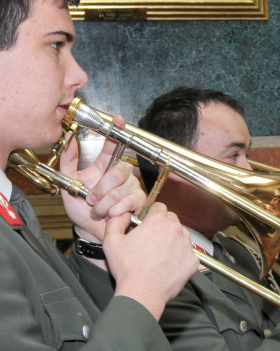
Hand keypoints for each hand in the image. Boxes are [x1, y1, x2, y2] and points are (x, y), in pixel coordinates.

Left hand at [60, 115, 145, 242]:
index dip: (117, 131)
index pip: (114, 144)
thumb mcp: (68, 183)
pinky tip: (110, 215)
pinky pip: (130, 201)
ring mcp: (132, 187)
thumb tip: (68, 137)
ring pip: (121, 189)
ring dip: (105, 204)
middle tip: (91, 199)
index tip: (118, 120)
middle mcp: (121, 175)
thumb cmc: (80, 208)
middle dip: (102, 189)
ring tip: (98, 211)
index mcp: (104, 166)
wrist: (89, 230)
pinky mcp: (139, 201)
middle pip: (118, 171)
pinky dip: (115, 210)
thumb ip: (68, 160)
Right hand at [105, 202, 198, 319]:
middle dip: (163, 226)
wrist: (142, 292)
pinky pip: (188, 253)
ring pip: (182, 235)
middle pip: (172, 220)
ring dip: (173, 240)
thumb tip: (123, 215)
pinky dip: (181, 257)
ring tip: (160, 253)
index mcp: (157, 222)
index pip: (159, 207)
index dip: (152, 213)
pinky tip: (168, 264)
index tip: (148, 222)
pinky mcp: (193, 260)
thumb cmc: (128, 268)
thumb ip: (116, 221)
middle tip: (152, 240)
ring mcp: (186, 246)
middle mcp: (175, 230)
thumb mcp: (111, 241)